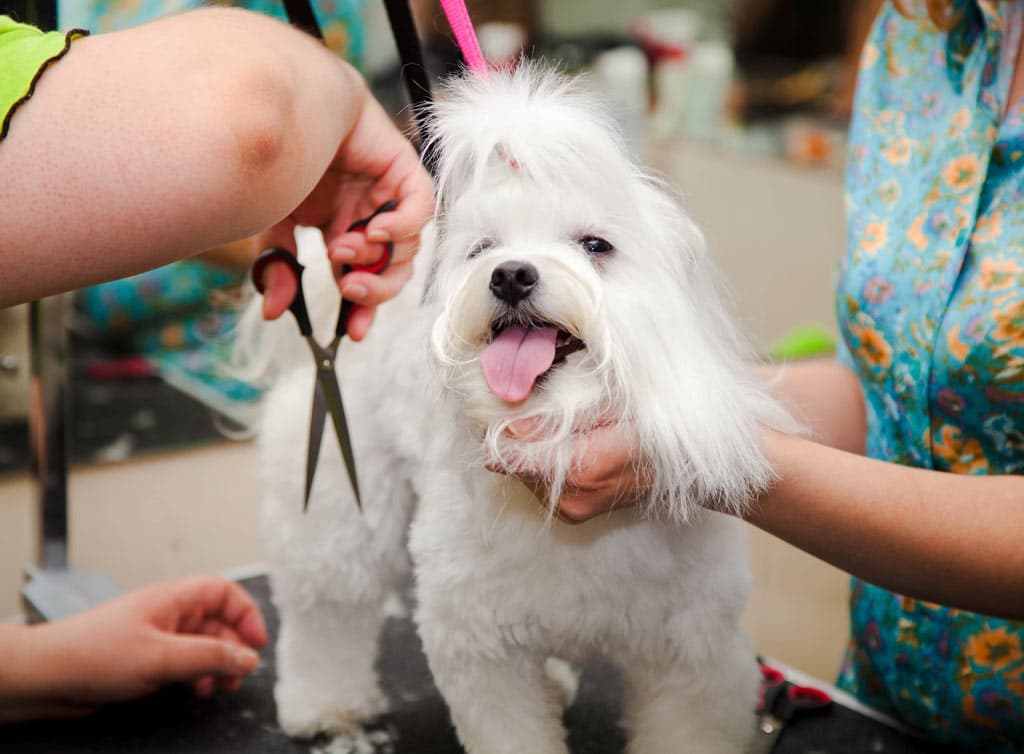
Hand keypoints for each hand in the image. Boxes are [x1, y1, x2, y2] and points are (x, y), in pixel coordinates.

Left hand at [3, 575, 267, 721]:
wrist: (47, 676)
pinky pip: (185, 662)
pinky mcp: (147, 659)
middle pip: (218, 622)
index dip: (245, 614)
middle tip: (237, 675)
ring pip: (203, 645)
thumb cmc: (92, 654)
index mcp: (174, 598)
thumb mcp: (161, 657)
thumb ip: (209, 656)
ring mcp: (158, 636)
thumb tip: (247, 657)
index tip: (256, 643)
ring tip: (216, 688)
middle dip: (232, 649)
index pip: (224, 593)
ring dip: (215, 666)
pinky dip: (196, 676)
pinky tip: (195, 690)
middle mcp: (168, 613)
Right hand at [259, 68, 433, 339]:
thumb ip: (279, 265)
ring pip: (406, 248)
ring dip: (374, 257)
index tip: (351, 332)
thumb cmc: (287, 159)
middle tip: (350, 290)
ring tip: (344, 247)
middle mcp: (374, 220)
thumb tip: (274, 311)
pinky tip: (375, 230)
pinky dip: (402, 227)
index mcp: (348, 234)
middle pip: (392, 273)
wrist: (295, 104)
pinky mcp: (406, 173)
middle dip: (374, 290)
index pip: (365, 282)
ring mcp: (392, 198)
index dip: (362, 310)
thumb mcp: (277, 223)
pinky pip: (420, 210)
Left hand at [490, 420, 649, 523]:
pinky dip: (541, 465)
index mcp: (581, 467)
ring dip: (527, 451)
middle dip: (515, 436)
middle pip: (513, 463)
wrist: (684, 471)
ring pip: (522, 474)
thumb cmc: (650, 428)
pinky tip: (564, 448)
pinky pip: (538, 484)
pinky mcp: (572, 514)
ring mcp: (571, 510)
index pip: (511, 454)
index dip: (497, 428)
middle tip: (532, 409)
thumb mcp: (606, 404)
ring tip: (555, 430)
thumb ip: (556, 412)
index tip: (496, 408)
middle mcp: (571, 497)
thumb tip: (510, 419)